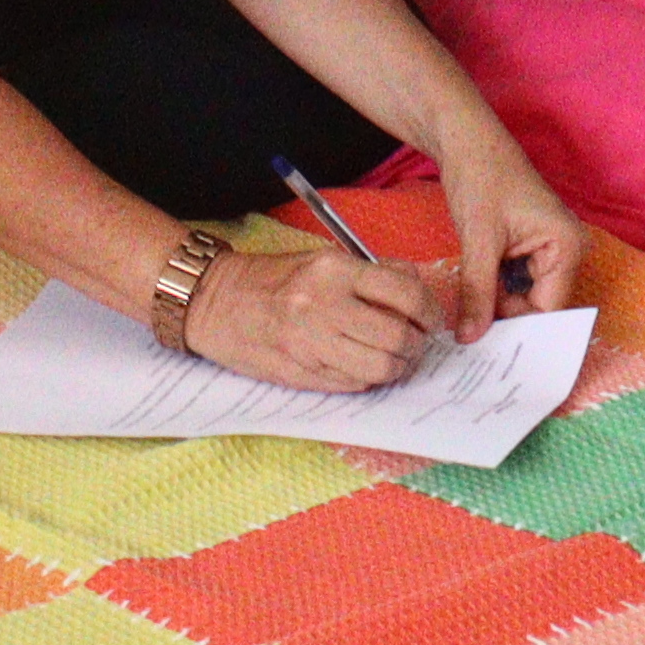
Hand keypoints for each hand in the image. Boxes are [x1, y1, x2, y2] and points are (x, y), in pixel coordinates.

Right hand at [178, 244, 448, 394]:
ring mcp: (312, 342)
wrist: (214, 301)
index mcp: (334, 270)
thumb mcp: (322, 260)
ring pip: (382, 368)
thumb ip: (373, 272)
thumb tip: (419, 289)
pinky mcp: (302, 372)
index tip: (431, 320)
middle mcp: (324, 305)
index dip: (430, 312)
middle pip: (399, 337)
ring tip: (392, 359)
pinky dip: (368, 378)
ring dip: (397, 367)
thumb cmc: (272, 279)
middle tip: (415, 344)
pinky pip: (355, 384)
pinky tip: (361, 365)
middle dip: (417, 346)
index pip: (406, 294)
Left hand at [416, 129, 592, 340]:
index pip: (549, 308)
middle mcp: (569, 250)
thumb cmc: (480, 176)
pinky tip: (473, 304)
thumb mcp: (478, 240)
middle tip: (472, 345)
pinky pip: (516, 283)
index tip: (490, 356)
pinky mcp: (531, 248)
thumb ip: (476, 291)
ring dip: (498, 308)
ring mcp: (551, 249)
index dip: (521, 332)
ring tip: (468, 326)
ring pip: (525, 297)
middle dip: (507, 322)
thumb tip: (471, 338)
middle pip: (539, 305)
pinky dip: (495, 292)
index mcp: (568, 246)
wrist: (466, 141)